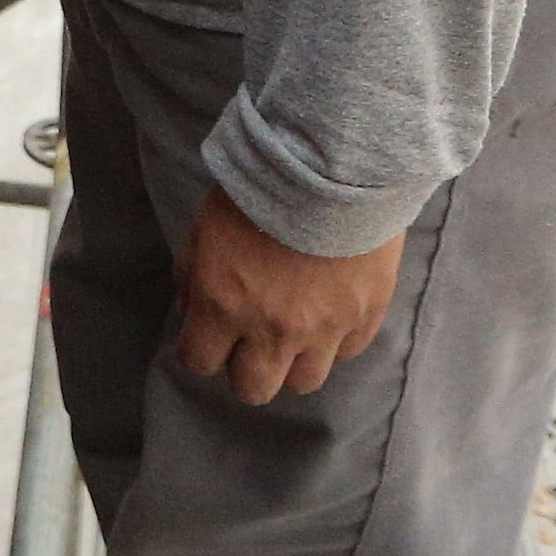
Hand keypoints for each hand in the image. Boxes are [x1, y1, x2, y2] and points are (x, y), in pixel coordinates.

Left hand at [174, 197, 401, 404]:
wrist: (335, 166)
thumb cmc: (260, 190)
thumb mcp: (204, 227)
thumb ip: (192, 276)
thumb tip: (190, 312)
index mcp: (225, 305)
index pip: (199, 362)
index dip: (200, 351)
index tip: (207, 337)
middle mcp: (273, 330)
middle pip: (254, 390)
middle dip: (245, 370)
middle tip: (249, 343)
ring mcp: (325, 330)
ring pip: (304, 381)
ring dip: (292, 361)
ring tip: (293, 330)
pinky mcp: (365, 318)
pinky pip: (346, 352)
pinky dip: (335, 340)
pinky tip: (328, 311)